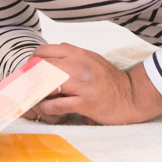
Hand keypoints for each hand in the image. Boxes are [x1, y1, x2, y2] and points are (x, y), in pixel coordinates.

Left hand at [27, 43, 161, 124]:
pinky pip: (56, 105)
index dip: (32, 62)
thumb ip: (72, 54)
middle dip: (30, 78)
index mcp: (77, 54)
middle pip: (40, 66)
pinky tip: (49, 110)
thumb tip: (52, 51)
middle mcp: (78, 66)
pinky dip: (47, 108)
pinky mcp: (85, 103)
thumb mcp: (91, 58)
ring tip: (37, 99)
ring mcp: (81, 84)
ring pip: (46, 84)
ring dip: (37, 93)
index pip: (43, 51)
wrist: (132, 96)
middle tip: (29, 87)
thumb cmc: (110, 80)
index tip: (30, 71)